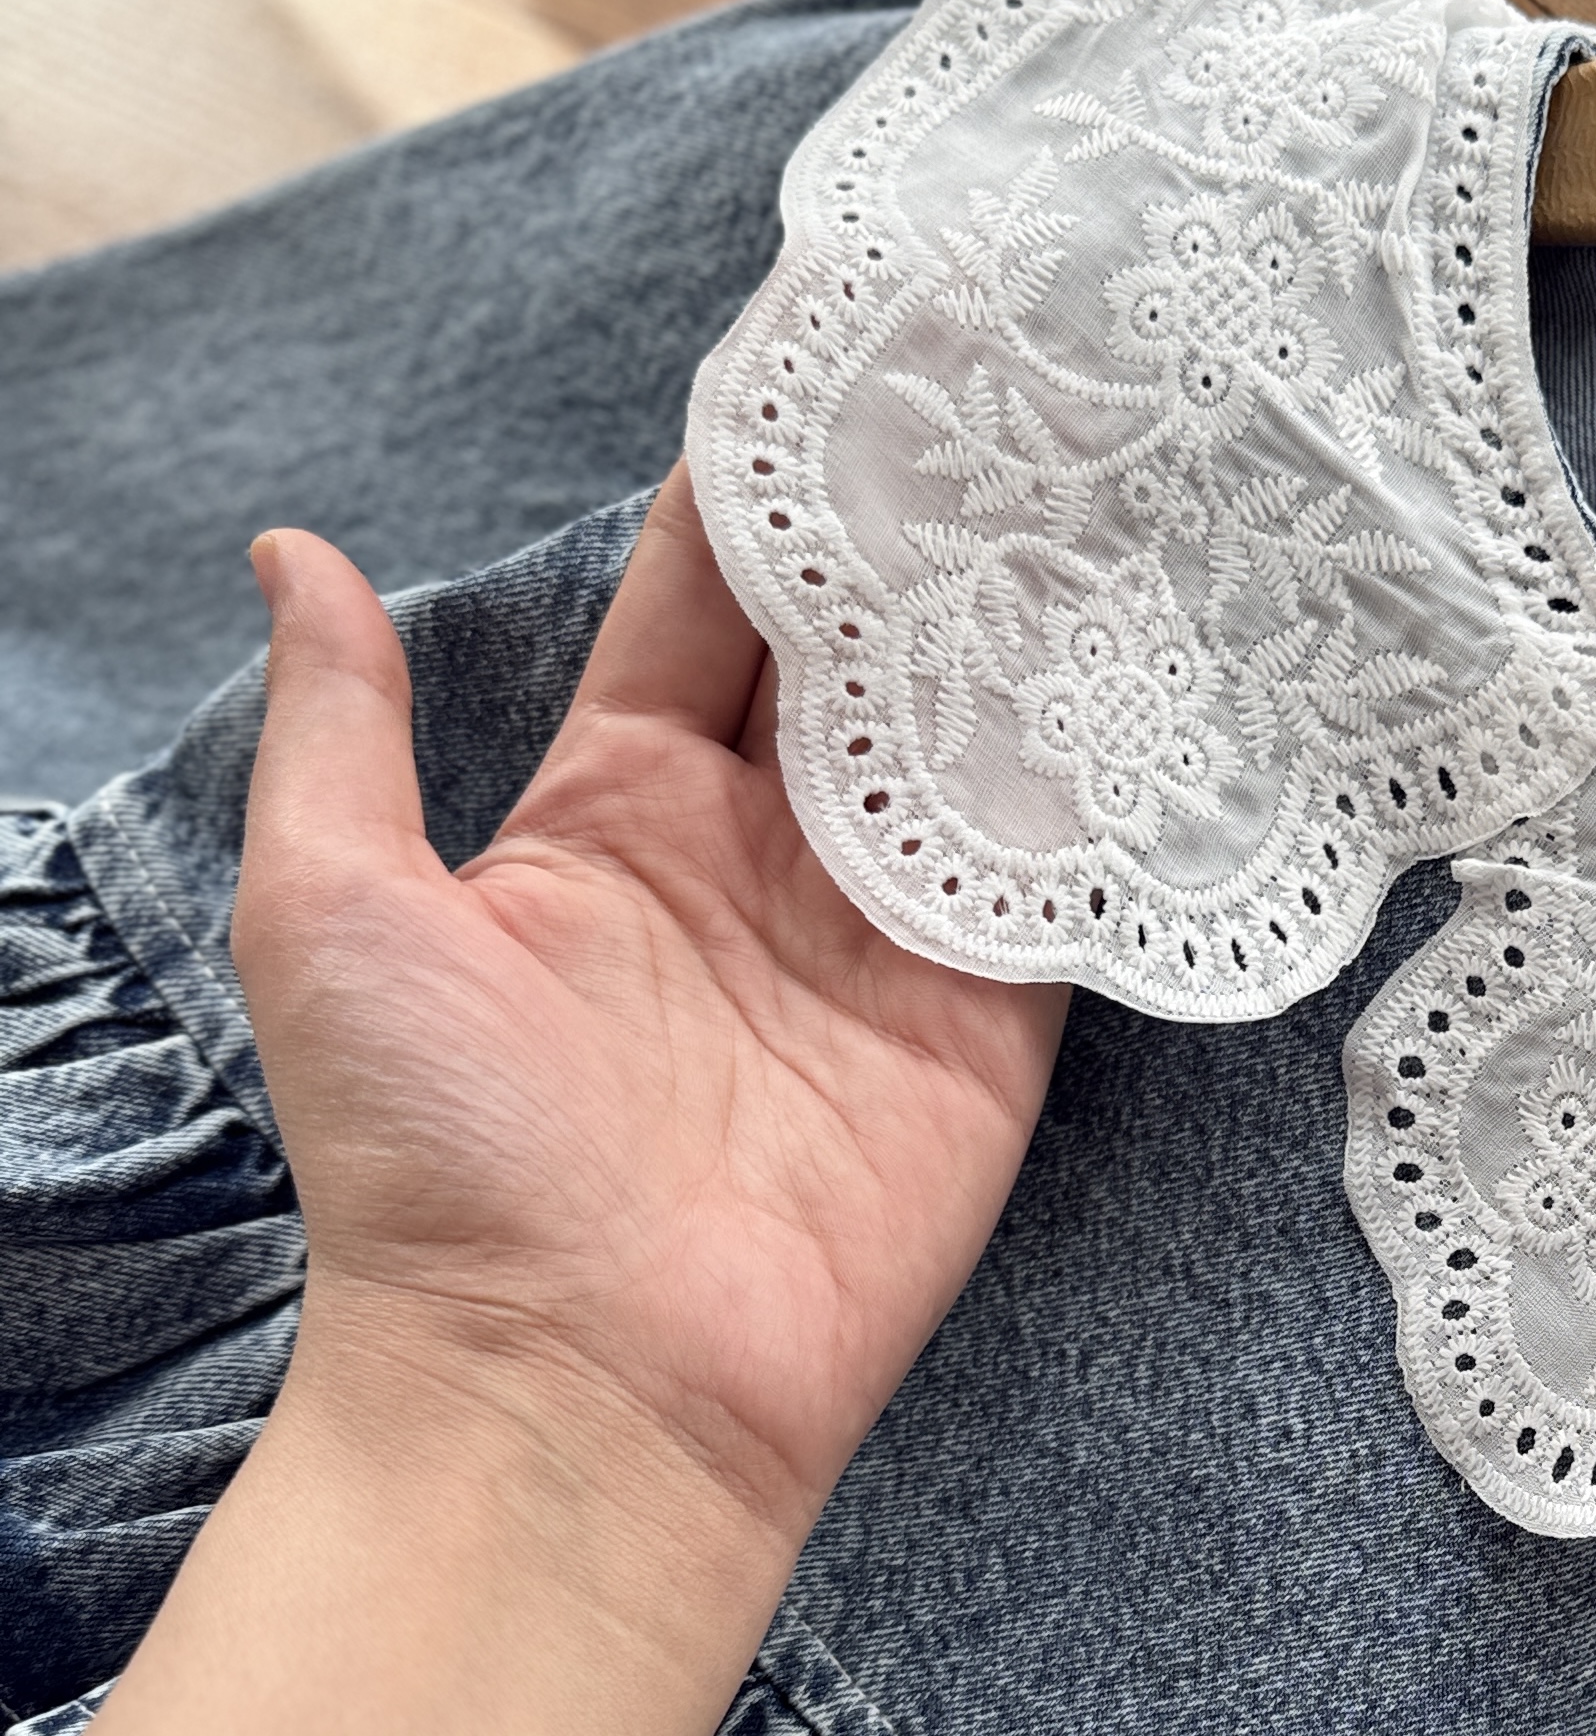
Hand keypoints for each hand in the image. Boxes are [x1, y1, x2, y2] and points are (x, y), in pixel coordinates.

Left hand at [237, 467, 1064, 1554]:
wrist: (574, 1384)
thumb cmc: (435, 1162)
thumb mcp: (332, 906)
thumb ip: (340, 725)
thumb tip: (291, 552)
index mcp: (617, 806)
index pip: (709, 601)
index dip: (769, 482)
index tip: (844, 350)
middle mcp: (764, 858)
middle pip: (869, 653)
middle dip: (934, 531)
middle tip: (1024, 386)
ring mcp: (885, 945)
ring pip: (979, 746)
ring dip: (1039, 633)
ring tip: (1121, 486)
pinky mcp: (985, 1033)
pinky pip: (1057, 888)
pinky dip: (1108, 790)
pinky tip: (1164, 671)